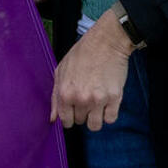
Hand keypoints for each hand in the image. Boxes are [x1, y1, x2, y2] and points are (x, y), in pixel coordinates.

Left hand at [50, 9, 134, 129]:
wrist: (105, 42)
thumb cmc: (81, 55)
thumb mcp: (60, 71)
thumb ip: (54, 97)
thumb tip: (52, 119)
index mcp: (65, 93)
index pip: (65, 121)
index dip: (69, 117)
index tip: (73, 111)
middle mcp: (81, 99)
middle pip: (80, 121)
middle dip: (82, 113)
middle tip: (86, 97)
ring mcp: (98, 100)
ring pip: (95, 125)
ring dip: (95, 117)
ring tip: (96, 103)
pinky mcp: (114, 98)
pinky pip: (111, 119)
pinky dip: (109, 114)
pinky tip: (106, 102)